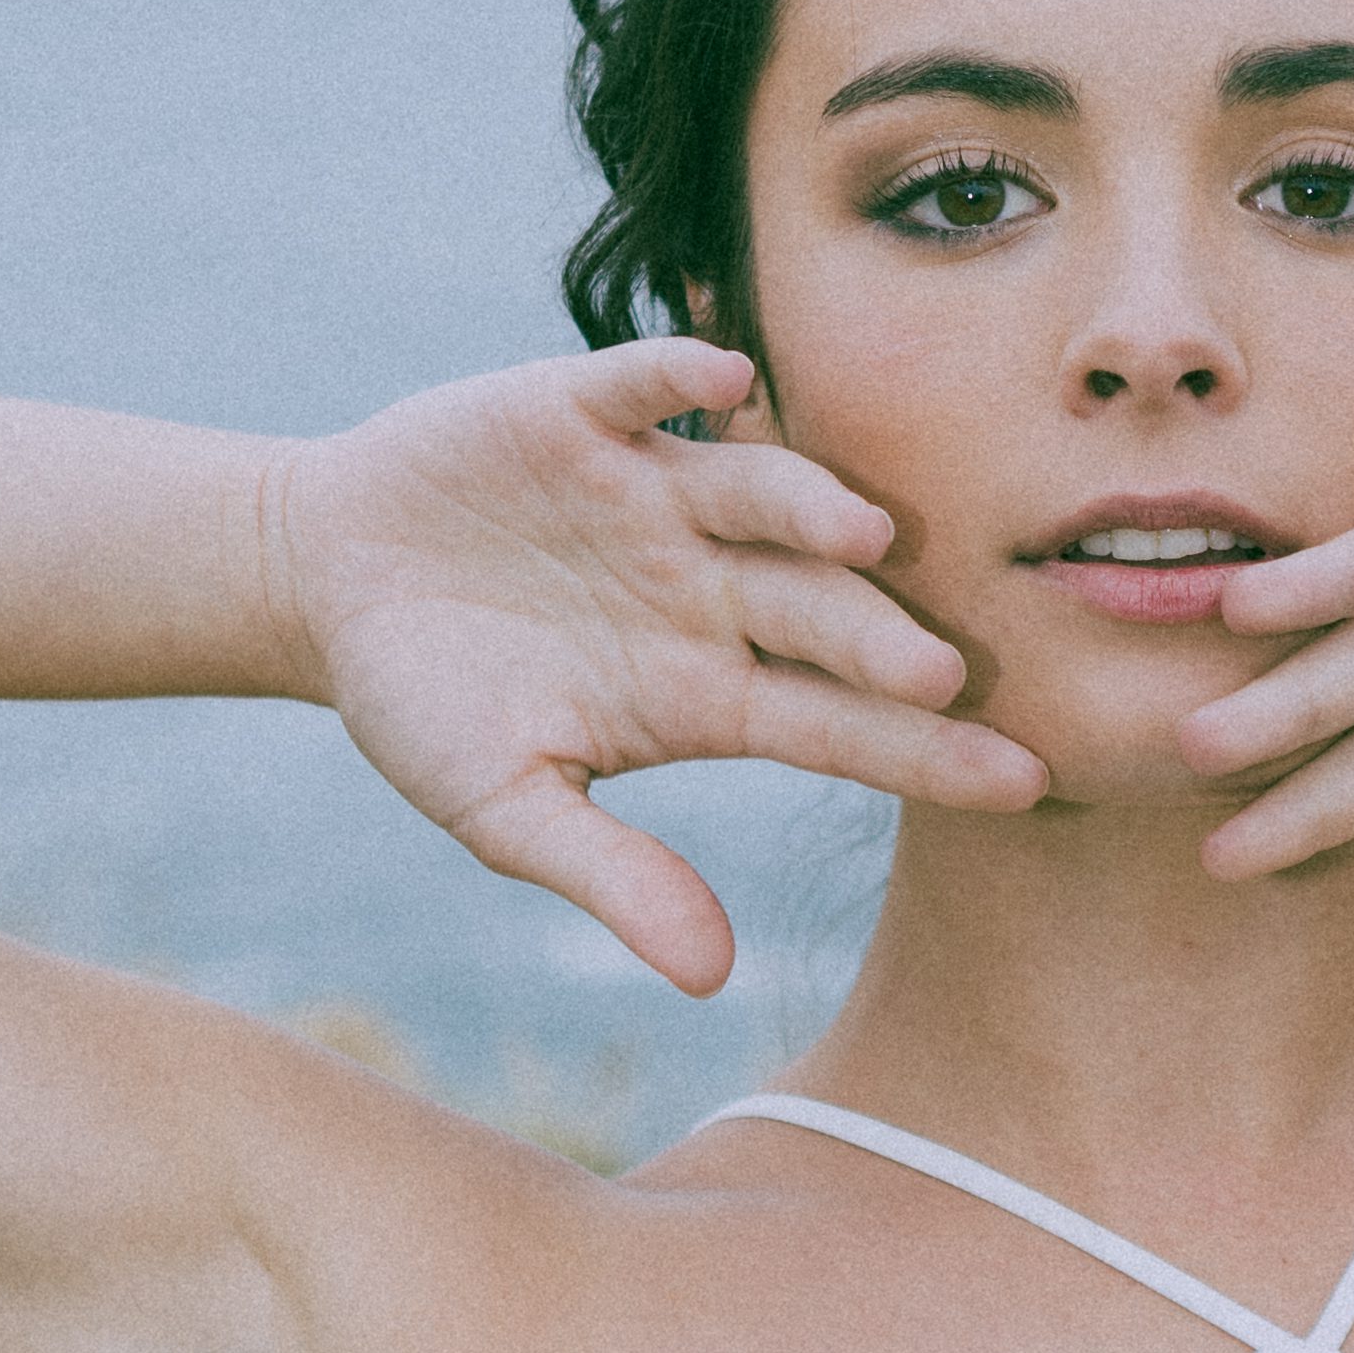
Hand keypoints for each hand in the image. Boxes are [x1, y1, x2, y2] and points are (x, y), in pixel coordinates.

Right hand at [277, 351, 1041, 989]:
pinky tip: (722, 375)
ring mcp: (657, 494)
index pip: (841, 727)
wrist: (331, 583)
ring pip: (757, 491)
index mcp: (710, 690)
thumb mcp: (504, 808)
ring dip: (808, 502)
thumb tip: (710, 979)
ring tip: (861, 528)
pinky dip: (676, 373)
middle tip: (939, 671)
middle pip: (817, 610)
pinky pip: (640, 384)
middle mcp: (712, 586)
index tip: (1023, 786)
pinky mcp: (585, 412)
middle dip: (875, 637)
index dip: (927, 754)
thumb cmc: (430, 708)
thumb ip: (609, 877)